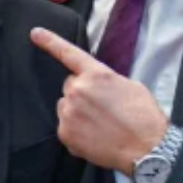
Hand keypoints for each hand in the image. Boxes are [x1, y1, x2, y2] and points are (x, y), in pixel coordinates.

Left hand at [30, 27, 168, 174]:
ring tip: (100, 125)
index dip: (50, 41)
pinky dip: (76, 132)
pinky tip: (94, 137)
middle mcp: (78, 89)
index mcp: (96, 74)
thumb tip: (99, 87)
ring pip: (66, 107)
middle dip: (81, 94)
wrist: (147, 149)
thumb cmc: (143, 117)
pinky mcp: (65, 133)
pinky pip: (65, 127)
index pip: (69, 53)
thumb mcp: (129, 86)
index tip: (35, 33)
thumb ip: (106, 81)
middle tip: (101, 108)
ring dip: (77, 112)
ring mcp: (69, 112)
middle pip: (70, 86)